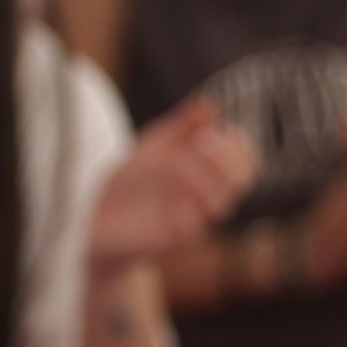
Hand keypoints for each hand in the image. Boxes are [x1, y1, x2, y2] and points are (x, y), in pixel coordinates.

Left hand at [83, 100, 259, 283]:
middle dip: (225, 158)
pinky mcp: (172, 241)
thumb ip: (181, 126)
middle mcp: (208, 198)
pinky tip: (168, 195)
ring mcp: (192, 221)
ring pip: (220, 206)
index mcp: (210, 173)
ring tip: (176, 161)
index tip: (210, 130)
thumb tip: (209, 104)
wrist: (100, 218)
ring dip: (203, 179)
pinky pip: (191, 231)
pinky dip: (185, 210)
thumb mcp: (155, 146)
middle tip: (199, 142)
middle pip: (240, 182)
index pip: (246, 161)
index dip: (237, 145)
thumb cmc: (135, 181)